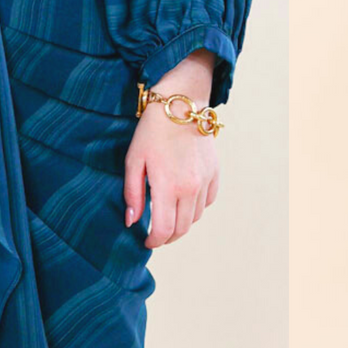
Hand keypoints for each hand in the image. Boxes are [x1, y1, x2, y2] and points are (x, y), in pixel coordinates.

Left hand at [123, 50, 220, 248]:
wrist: (182, 106)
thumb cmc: (152, 131)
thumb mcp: (134, 161)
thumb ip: (133, 194)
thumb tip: (132, 221)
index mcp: (168, 187)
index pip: (164, 230)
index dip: (154, 241)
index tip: (146, 242)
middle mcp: (190, 188)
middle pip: (182, 229)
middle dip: (167, 237)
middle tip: (156, 235)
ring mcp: (205, 181)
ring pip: (195, 217)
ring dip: (182, 224)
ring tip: (169, 218)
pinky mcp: (214, 173)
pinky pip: (208, 201)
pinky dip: (196, 208)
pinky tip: (184, 202)